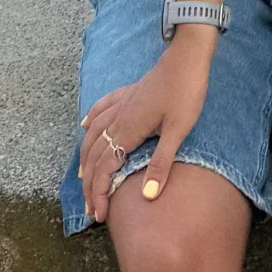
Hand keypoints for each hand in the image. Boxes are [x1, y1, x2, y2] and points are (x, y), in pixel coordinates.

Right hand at [78, 34, 213, 222]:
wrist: (187, 56)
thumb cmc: (186, 92)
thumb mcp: (178, 130)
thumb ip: (161, 163)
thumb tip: (147, 196)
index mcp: (129, 130)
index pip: (105, 169)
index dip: (99, 194)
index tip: (99, 215)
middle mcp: (118, 118)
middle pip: (95, 155)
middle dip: (90, 184)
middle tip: (90, 207)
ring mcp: (121, 104)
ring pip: (94, 134)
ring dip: (86, 158)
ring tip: (83, 176)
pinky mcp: (128, 93)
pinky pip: (101, 108)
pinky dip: (91, 120)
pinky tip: (85, 126)